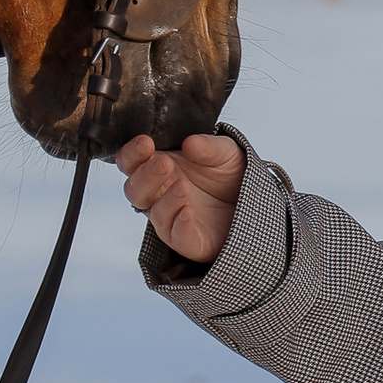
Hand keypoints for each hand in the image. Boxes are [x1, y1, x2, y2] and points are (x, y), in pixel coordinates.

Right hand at [120, 131, 245, 264]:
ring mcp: (171, 218)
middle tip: (164, 163)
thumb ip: (208, 146)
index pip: (130, 162)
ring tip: (183, 187)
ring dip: (166, 200)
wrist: (251, 203)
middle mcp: (158, 194)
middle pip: (135, 189)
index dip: (132, 154)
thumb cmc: (228, 175)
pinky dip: (180, 224)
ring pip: (154, 213)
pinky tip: (188, 211)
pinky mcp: (187, 240)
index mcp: (157, 167)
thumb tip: (190, 143)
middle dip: (145, 176)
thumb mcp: (224, 152)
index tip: (145, 143)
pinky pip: (176, 236)